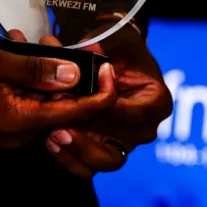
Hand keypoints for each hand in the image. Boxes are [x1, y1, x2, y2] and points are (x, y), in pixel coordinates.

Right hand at [0, 37, 116, 148]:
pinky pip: (23, 104)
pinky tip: (14, 51)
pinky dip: (26, 79)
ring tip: (29, 38)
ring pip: (42, 102)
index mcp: (21, 123)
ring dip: (43, 72)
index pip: (79, 114)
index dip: (102, 91)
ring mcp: (5, 133)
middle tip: (60, 38)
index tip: (109, 65)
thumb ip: (36, 68)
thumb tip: (75, 74)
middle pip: (63, 107)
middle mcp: (18, 136)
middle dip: (68, 72)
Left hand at [8, 27, 171, 179]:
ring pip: (104, 161)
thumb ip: (100, 47)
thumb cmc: (117, 48)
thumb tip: (88, 51)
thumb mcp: (113, 40)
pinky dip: (69, 159)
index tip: (73, 91)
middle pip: (117, 139)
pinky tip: (49, 141)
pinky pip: (88, 167)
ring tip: (53, 134)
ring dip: (78, 150)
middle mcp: (145, 129)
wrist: (113, 59)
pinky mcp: (104, 152)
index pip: (130, 112)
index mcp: (157, 103)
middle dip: (85, 128)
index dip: (102, 105)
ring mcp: (125, 144)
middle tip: (57, 117)